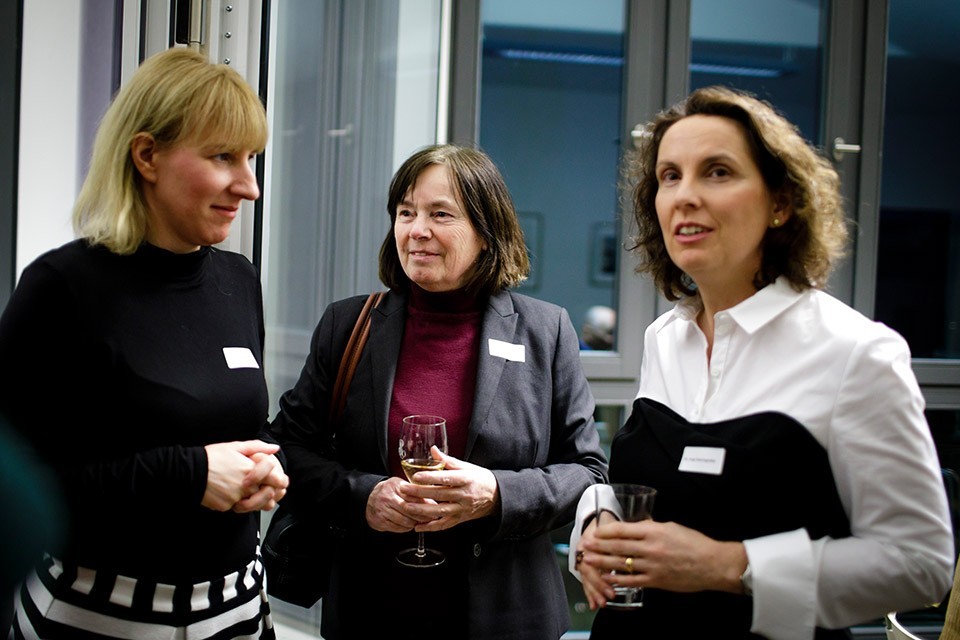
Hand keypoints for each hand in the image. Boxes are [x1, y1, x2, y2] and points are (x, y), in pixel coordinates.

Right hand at [202, 440, 278, 511]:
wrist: (191, 471)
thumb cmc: (212, 457)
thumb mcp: (236, 447)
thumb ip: (258, 447)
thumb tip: (274, 449)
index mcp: (251, 470)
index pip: (276, 479)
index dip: (277, 480)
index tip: (274, 479)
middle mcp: (246, 486)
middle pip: (265, 493)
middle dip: (263, 490)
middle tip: (256, 485)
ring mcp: (236, 498)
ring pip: (252, 503)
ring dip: (250, 498)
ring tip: (240, 488)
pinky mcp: (226, 506)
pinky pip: (236, 506)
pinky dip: (234, 501)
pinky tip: (226, 491)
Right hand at [365, 476, 431, 532]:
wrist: (368, 498)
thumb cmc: (389, 491)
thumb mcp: (400, 485)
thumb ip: (415, 492)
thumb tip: (433, 502)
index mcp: (395, 486)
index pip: (413, 496)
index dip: (425, 504)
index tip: (434, 508)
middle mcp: (388, 497)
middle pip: (410, 509)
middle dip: (422, 515)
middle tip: (430, 518)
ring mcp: (383, 510)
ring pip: (405, 520)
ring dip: (415, 523)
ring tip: (420, 521)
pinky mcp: (380, 521)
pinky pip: (398, 528)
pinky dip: (406, 528)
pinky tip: (409, 525)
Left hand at [397, 447, 499, 531]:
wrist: (496, 496)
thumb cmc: (480, 479)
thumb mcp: (467, 467)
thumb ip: (448, 461)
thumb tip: (433, 450)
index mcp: (466, 479)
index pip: (446, 478)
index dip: (430, 477)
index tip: (416, 476)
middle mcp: (464, 495)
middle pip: (439, 495)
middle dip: (419, 493)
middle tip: (403, 489)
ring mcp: (462, 509)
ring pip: (439, 512)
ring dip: (421, 510)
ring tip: (406, 506)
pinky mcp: (460, 519)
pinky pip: (443, 525)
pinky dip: (430, 527)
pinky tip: (417, 526)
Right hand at [574, 519, 616, 609]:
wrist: (598, 517)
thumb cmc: (608, 522)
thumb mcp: (615, 523)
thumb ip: (625, 534)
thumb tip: (644, 538)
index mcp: (590, 538)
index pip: (592, 558)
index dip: (602, 573)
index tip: (613, 583)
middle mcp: (584, 549)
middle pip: (588, 571)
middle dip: (598, 585)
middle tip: (609, 596)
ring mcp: (583, 557)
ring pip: (585, 578)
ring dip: (593, 591)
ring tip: (602, 603)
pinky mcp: (586, 565)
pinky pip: (586, 581)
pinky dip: (590, 593)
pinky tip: (594, 604)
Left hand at [580, 520, 745, 598]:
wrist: (712, 564)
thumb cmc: (694, 543)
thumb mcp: (671, 527)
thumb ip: (651, 528)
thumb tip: (634, 528)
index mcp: (654, 531)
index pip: (623, 529)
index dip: (606, 530)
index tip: (596, 530)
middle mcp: (650, 548)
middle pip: (618, 546)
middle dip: (599, 546)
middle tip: (585, 545)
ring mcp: (652, 566)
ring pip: (622, 564)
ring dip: (603, 562)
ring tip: (590, 560)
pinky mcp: (656, 581)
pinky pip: (632, 581)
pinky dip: (618, 580)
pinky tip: (607, 579)